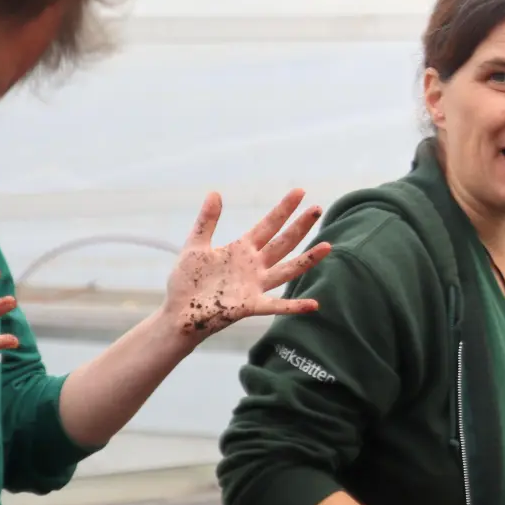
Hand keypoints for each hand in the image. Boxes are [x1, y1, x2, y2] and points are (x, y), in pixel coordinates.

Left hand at [162, 189, 330, 340]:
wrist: (178, 312)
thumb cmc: (186, 281)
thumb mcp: (195, 246)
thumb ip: (207, 221)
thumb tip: (215, 192)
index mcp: (242, 249)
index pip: (269, 224)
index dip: (283, 209)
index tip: (300, 192)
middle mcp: (254, 265)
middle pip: (283, 242)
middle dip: (300, 226)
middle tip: (318, 208)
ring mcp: (255, 285)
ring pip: (287, 269)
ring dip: (307, 260)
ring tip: (327, 246)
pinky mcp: (251, 305)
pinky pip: (277, 305)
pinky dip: (295, 306)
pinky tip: (314, 305)